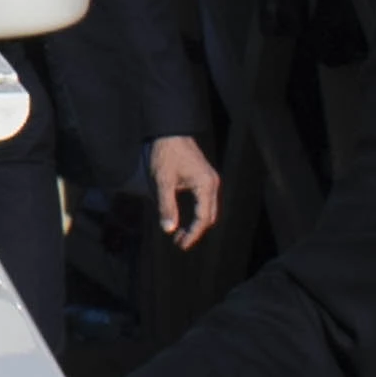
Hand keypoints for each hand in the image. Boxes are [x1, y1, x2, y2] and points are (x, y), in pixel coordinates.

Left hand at [143, 133, 224, 251]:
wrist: (169, 131)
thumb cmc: (165, 154)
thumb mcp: (162, 182)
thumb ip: (166, 206)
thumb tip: (169, 230)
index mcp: (205, 185)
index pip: (203, 218)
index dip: (192, 234)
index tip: (180, 245)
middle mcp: (213, 183)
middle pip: (209, 216)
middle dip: (195, 231)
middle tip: (178, 241)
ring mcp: (211, 180)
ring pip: (209, 209)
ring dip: (196, 223)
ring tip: (179, 233)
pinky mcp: (205, 177)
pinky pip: (205, 201)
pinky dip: (197, 212)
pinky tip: (183, 217)